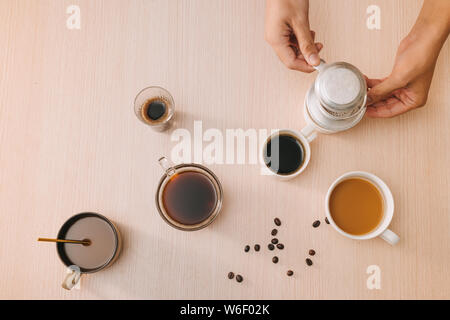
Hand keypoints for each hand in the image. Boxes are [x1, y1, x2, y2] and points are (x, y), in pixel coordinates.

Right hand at [265, 0, 322, 71]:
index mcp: (275, 39)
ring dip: (304, 48)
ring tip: (313, 40)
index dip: (305, 66)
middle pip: (291, 58)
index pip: (291, 62)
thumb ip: (307, 43)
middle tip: (318, 51)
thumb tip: (313, 60)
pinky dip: (300, 40)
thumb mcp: (300, 21)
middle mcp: (273, 39)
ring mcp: (276, 34)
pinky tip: (307, 34)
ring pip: (292, 50)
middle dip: (306, 56)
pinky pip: (290, 41)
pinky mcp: (279, 29)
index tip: (318, 64)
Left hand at [366, 1, 448, 117]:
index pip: (391, 112)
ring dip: (371, 92)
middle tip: (359, 102)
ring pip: (383, 94)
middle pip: (385, 104)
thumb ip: (382, 91)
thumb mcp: (398, 78)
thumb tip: (368, 99)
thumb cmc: (421, 57)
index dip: (376, 112)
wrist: (423, 38)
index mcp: (414, 100)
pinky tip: (365, 82)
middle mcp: (409, 95)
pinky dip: (373, 84)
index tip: (363, 111)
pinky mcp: (397, 77)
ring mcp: (403, 86)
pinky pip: (382, 85)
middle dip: (372, 102)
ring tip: (360, 91)